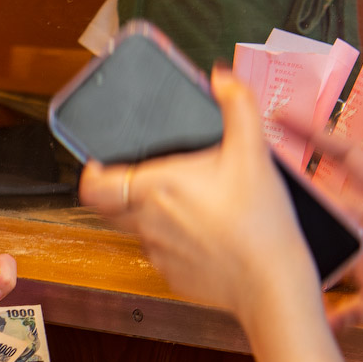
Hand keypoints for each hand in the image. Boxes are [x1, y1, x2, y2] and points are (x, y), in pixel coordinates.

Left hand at [79, 69, 314, 318]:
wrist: (273, 283)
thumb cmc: (260, 221)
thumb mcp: (253, 153)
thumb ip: (237, 106)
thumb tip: (222, 78)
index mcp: (156, 188)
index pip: (93, 186)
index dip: (89, 174)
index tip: (99, 164)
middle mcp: (147, 222)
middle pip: (110, 206)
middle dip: (121, 190)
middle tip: (147, 176)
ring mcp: (158, 253)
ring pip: (136, 229)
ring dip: (148, 215)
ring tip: (184, 203)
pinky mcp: (172, 277)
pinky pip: (160, 254)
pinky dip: (172, 242)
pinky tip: (202, 233)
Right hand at [277, 111, 362, 350]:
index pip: (346, 158)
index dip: (315, 134)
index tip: (282, 116)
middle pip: (325, 204)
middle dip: (292, 192)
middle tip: (255, 180)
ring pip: (326, 254)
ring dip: (303, 256)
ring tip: (271, 254)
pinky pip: (343, 308)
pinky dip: (329, 316)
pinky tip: (313, 320)